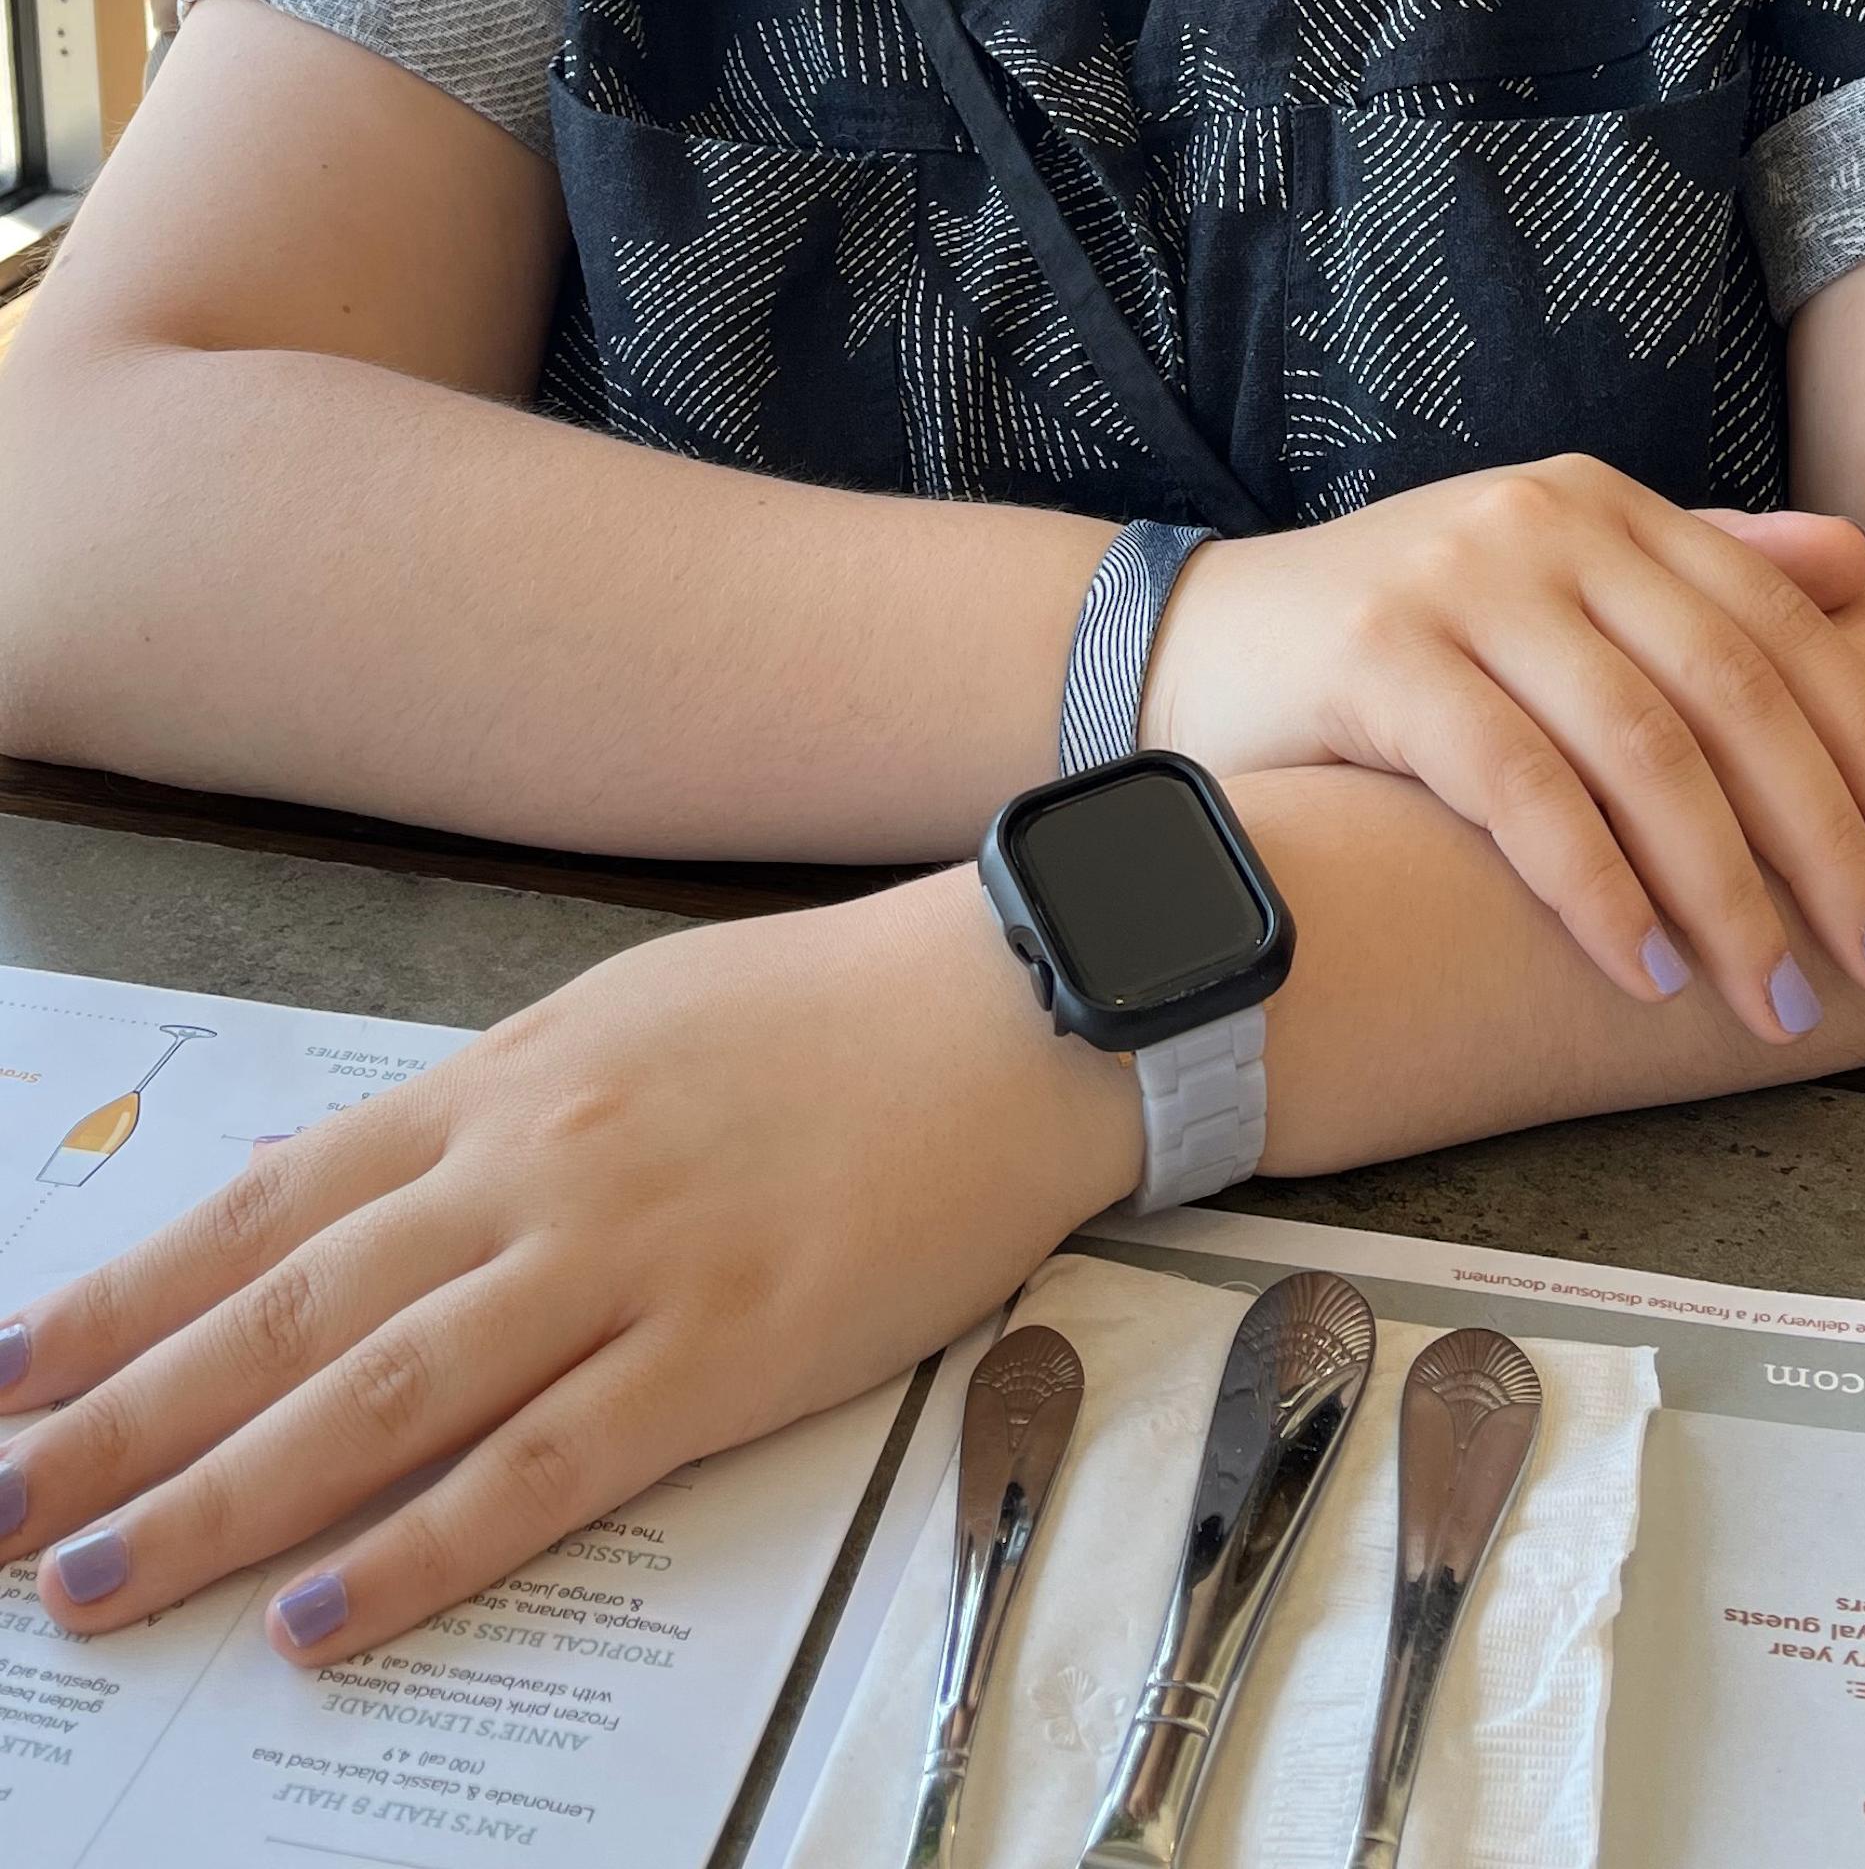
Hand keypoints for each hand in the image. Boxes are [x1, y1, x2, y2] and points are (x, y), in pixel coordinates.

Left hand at [0, 877, 1134, 1658]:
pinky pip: (544, 1469)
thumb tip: (338, 1211)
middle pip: (287, 1312)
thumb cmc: (820, 1012)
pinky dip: (423, 1548)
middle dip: (121, 1419)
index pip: (267, 1205)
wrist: (1014, 1005)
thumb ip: (477, 1124)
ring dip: (223, 1496)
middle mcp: (535, 1169)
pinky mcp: (725, 1352)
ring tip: (99, 1576)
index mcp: (504, 1085)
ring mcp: (626, 1262)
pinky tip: (325, 1610)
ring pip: (380, 1396)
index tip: (11, 1370)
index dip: (122, 1297)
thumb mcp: (616, 1025)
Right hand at [1145, 459, 1864, 1041]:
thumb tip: (1858, 562)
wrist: (1194, 643)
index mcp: (1606, 505)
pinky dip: (1593, 885)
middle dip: (1818, 837)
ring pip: (1638, 748)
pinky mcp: (1379, 655)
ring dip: (1722, 889)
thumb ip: (1697, 571)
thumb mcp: (1553, 581)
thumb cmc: (1398, 639)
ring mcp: (1460, 582)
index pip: (1779, 624)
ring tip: (1771, 997)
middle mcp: (1547, 523)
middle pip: (1729, 692)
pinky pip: (1518, 785)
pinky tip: (1642, 965)